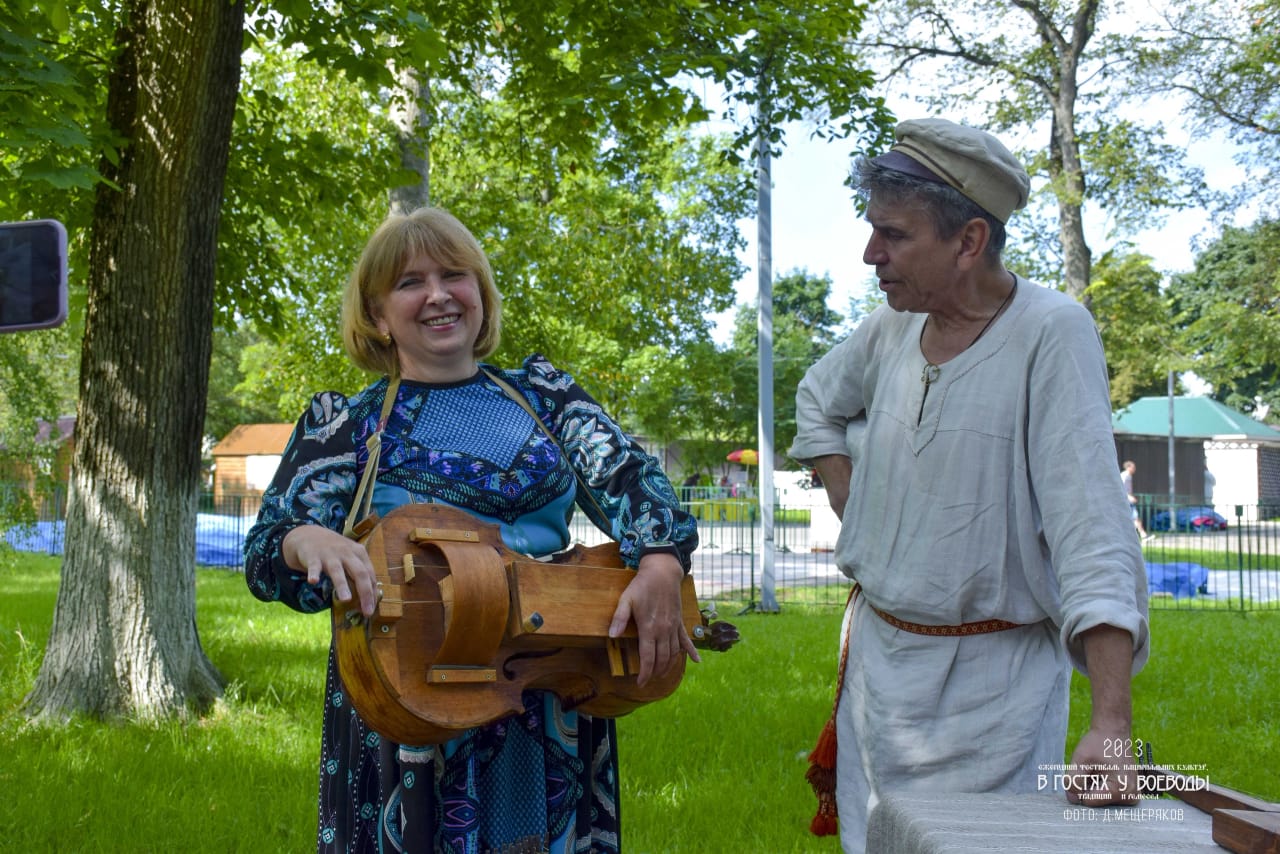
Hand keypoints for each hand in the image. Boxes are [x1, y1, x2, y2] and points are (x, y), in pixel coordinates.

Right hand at [281, 524, 377, 615]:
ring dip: (342, 585)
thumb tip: (369, 599)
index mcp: (359, 553)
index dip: (372, 592)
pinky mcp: (313, 556)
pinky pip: (314, 566)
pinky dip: (313, 573)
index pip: (370, 574)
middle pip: (359, 573)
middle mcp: (347, 553)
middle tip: (367, 611)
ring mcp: (330, 554)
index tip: (372, 609)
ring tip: (346, 599)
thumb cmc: (335, 551)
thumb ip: (359, 574)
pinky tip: (313, 581)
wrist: (309, 535)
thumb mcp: (350, 557)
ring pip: (337, 571)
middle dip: (365, 592)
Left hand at [608, 553, 700, 685]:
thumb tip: (612, 636)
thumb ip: (619, 618)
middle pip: (662, 659)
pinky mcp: (680, 622)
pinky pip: (687, 640)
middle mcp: (664, 631)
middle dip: (656, 673)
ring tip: (661, 675)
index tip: (640, 683)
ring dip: (669, 666)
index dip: (645, 673)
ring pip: (674, 653)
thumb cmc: (642, 586)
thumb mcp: (626, 599)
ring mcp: (674, 627)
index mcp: (649, 628)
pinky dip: (692, 652)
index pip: (648, 658)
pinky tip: (697, 661)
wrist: (662, 572)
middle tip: (649, 680)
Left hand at [1064, 728, 1140, 805]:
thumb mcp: (1080, 760)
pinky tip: (1105, 773)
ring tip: (1100, 770)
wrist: (1113, 732)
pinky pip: (1108, 797)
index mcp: (1120, 790)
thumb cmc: (1098, 744)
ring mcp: (1132, 796)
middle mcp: (1130, 797)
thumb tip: (1072, 799)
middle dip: (1089, 787)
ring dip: (1095, 787)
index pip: (1088, 802)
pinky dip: (1102, 787)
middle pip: (1096, 803)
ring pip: (1101, 801)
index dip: (1081, 787)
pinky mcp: (1131, 794)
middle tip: (1095, 769)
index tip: (1086, 771)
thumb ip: (1073, 781)